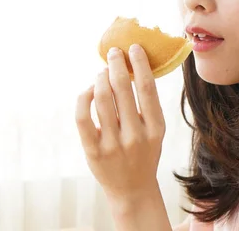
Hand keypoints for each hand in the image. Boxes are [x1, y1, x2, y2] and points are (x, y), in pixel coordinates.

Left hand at [75, 44, 165, 201]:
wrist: (132, 190)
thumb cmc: (143, 153)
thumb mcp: (154, 131)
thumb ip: (146, 105)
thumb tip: (130, 67)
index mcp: (155, 128)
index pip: (148, 88)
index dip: (140, 64)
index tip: (133, 48)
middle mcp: (135, 136)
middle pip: (122, 88)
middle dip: (116, 64)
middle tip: (113, 52)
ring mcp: (113, 145)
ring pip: (102, 99)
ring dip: (100, 78)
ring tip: (103, 71)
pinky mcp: (93, 152)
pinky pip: (83, 117)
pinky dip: (84, 97)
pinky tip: (89, 90)